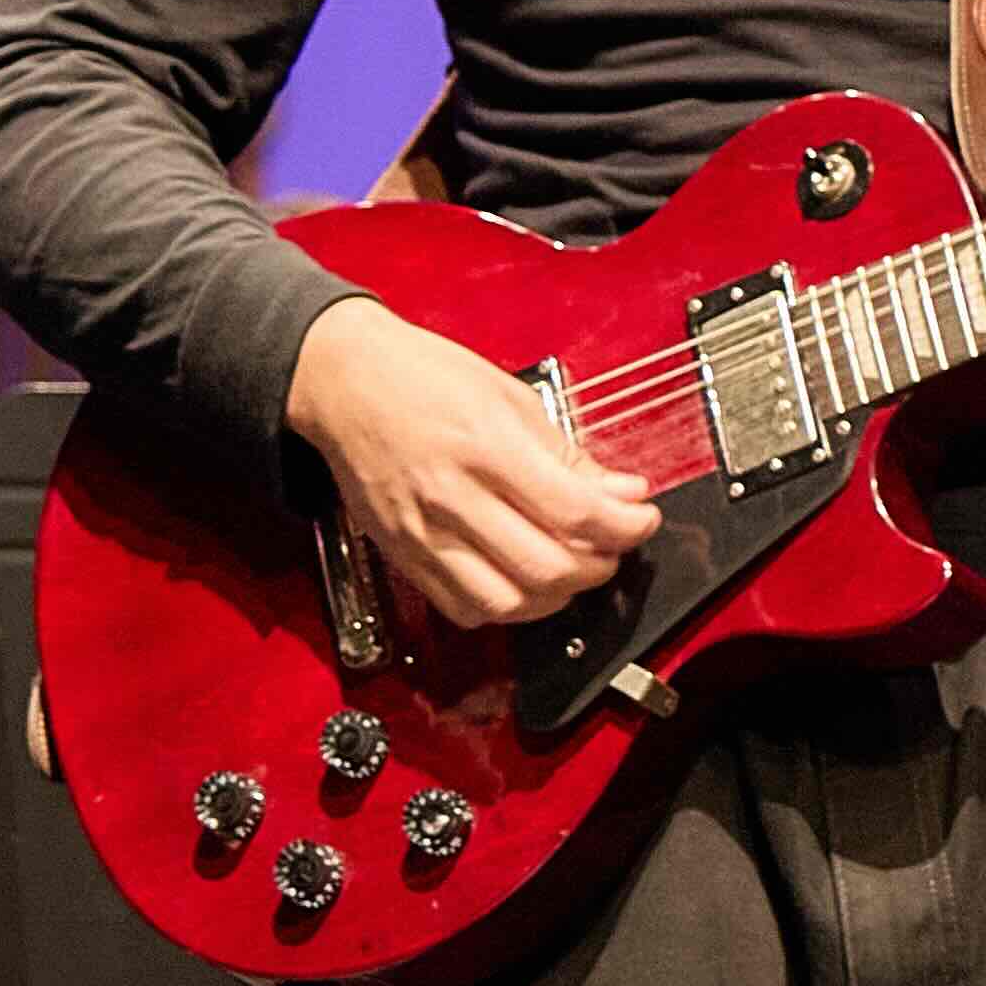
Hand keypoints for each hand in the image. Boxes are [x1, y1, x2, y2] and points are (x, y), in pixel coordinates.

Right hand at [284, 296, 659, 629]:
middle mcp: (452, 497)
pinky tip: (521, 580)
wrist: (344, 381)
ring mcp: (424, 533)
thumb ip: (569, 454)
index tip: (642, 520)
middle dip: (600, 566)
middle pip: (547, 567)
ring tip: (571, 567)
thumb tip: (623, 494)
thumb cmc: (423, 377)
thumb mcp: (511, 397)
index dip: (625, 527)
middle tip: (611, 547)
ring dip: (556, 596)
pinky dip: (506, 606)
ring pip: (508, 601)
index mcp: (486, 447)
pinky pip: (464, 608)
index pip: (574, 512)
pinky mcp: (404, 555)